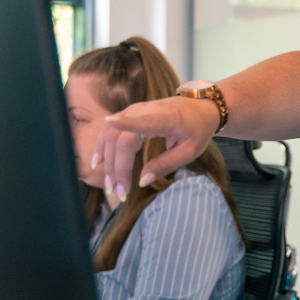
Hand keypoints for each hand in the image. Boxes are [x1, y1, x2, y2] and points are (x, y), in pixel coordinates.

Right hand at [94, 96, 220, 198]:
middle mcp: (147, 110)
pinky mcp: (130, 112)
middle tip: (117, 191)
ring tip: (110, 184)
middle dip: (116, 167)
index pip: (144, 122)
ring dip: (107, 160)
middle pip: (122, 138)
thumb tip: (142, 181)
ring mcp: (135, 109)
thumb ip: (166, 165)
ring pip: (111, 134)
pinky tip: (99, 162)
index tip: (111, 123)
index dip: (127, 124)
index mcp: (167, 118)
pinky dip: (102, 145)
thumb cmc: (197, 130)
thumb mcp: (190, 151)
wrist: (201, 108)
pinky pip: (110, 129)